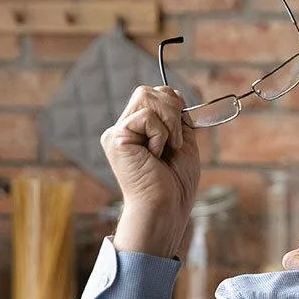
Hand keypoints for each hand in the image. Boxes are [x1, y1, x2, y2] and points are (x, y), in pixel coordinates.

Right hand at [101, 85, 200, 258]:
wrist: (167, 206)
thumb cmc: (176, 182)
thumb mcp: (183, 141)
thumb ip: (177, 117)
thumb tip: (175, 94)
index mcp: (139, 130)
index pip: (154, 95)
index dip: (174, 104)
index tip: (183, 128)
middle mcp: (124, 129)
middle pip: (148, 91)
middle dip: (172, 109)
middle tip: (177, 140)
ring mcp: (117, 133)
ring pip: (146, 96)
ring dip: (169, 121)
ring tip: (168, 148)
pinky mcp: (115, 138)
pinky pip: (146, 117)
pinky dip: (160, 134)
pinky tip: (154, 155)